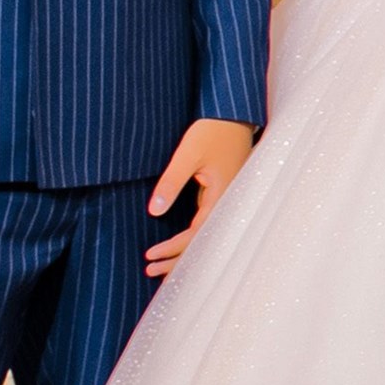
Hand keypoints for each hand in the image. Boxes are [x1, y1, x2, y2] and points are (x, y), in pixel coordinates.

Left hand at [141, 119, 254, 276]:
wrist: (233, 113)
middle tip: (150, 271)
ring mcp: (226, 199)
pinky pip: (206, 223)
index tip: (150, 255)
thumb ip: (170, 184)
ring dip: (183, 252)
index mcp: (223, 196)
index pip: (198, 234)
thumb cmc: (212, 131)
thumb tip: (154, 212)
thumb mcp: (187, 155)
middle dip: (177, 260)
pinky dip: (191, 238)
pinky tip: (178, 243)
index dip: (174, 248)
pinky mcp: (221, 193)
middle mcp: (228, 203)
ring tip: (160, 266)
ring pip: (206, 235)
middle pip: (204, 243)